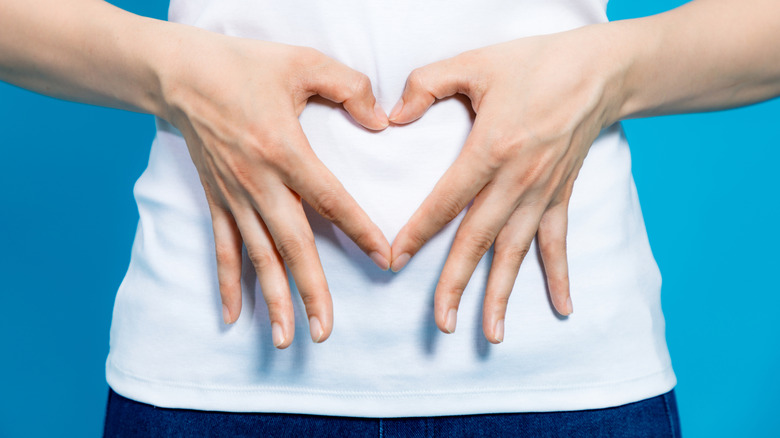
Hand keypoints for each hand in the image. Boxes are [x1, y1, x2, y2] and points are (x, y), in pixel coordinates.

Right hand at [160, 30, 391, 347]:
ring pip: (257, 256)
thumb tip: (381, 120)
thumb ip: (349, 87)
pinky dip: (228, 283)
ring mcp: (234, 196)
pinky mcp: (216, 200)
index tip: (384, 260)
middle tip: (324, 331)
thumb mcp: (302, 62)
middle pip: (291, 245)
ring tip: (286, 339)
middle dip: (311, 290)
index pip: (330, 200)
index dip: (360, 231)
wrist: (179, 73)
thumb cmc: (243, 65)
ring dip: (272, 299)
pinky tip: (233, 316)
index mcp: (284, 150)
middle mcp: (258, 182)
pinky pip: (223, 248)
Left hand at [388, 26, 623, 342]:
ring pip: (516, 252)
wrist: (599, 71)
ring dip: (502, 294)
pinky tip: (562, 309)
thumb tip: (393, 115)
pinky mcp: (561, 195)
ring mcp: (542, 193)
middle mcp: (517, 180)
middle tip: (441, 323)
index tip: (394, 261)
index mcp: (492, 149)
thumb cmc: (534, 64)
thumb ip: (426, 84)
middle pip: (479, 240)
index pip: (445, 202)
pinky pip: (558, 242)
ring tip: (491, 333)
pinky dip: (559, 276)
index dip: (417, 233)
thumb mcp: (474, 62)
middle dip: (457, 284)